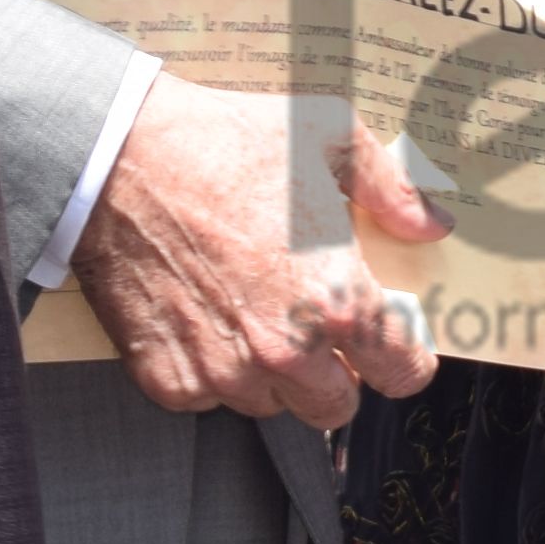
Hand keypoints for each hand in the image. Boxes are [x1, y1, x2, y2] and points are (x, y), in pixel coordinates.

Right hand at [71, 75, 445, 426]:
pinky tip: (206, 315)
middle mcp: (283, 351)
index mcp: (335, 300)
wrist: (114, 157)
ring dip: (273, 375)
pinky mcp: (167, 378)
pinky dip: (213, 370)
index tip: (390, 337)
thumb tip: (430, 225)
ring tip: (255, 311)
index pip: (403, 373)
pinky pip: (209, 399)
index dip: (403, 354)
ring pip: (271, 406)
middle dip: (338, 372)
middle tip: (318, 324)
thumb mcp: (327, 136)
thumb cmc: (222, 141)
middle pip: (337, 407)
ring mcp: (222, 372)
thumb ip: (390, 187)